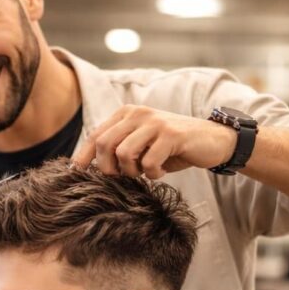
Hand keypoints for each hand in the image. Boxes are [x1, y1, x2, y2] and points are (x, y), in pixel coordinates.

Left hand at [72, 105, 236, 178]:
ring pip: (123, 154)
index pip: (95, 136)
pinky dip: (152, 174)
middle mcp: (138, 113)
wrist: (212, 141)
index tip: (76, 174)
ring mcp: (155, 122)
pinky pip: (148, 162)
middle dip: (108, 168)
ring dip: (131, 172)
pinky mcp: (171, 134)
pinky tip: (161, 171)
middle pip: (104, 144)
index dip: (83, 157)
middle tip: (124, 176)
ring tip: (144, 172)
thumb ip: (118, 149)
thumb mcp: (141, 145)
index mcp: (126, 114)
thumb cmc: (171, 148)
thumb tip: (87, 167)